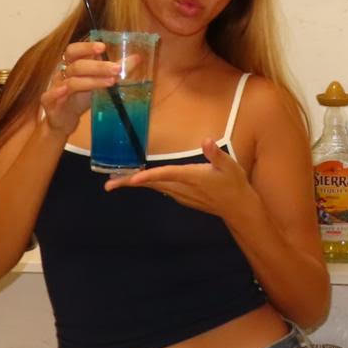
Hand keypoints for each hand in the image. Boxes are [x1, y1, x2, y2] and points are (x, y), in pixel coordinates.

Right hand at [39, 40, 119, 139]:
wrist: (63, 121)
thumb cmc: (80, 98)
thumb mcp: (98, 83)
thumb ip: (114, 70)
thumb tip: (137, 58)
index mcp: (72, 65)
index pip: (75, 50)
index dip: (87, 46)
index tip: (103, 46)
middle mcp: (62, 74)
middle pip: (77, 65)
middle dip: (97, 66)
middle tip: (116, 68)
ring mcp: (55, 88)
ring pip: (70, 81)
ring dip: (90, 81)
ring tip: (110, 82)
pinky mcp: (49, 103)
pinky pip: (50, 95)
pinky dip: (57, 92)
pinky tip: (66, 90)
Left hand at [103, 139, 256, 219]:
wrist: (238, 207)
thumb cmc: (234, 183)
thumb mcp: (229, 165)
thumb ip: (216, 153)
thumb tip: (207, 141)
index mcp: (191, 177)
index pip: (165, 175)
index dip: (147, 177)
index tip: (130, 180)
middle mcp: (182, 188)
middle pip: (152, 184)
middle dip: (130, 184)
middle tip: (108, 185)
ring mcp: (181, 195)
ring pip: (155, 188)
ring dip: (137, 184)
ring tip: (118, 182)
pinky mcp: (183, 198)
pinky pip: (162, 190)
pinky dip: (149, 185)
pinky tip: (142, 181)